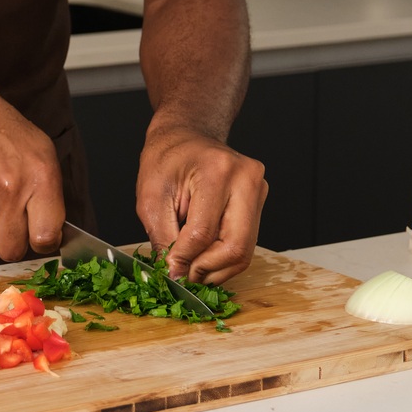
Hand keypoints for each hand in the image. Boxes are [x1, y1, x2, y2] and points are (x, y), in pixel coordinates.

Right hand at [0, 88, 65, 261]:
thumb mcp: (39, 149)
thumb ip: (48, 192)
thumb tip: (51, 232)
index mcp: (42, 176)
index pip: (47, 236)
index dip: (42, 242)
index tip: (38, 237)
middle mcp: (14, 188)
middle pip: (12, 249)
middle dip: (10, 239)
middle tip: (7, 218)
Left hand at [135, 121, 266, 284]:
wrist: (186, 137)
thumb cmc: (166, 161)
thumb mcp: (151, 198)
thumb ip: (163, 238)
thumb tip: (175, 275)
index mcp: (217, 170)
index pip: (203, 232)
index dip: (184, 259)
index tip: (170, 270)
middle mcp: (247, 179)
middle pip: (234, 246)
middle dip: (206, 269)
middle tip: (184, 274)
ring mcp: (259, 190)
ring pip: (244, 251)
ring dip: (216, 268)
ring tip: (192, 266)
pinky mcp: (260, 202)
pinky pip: (246, 244)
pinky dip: (224, 258)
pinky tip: (204, 255)